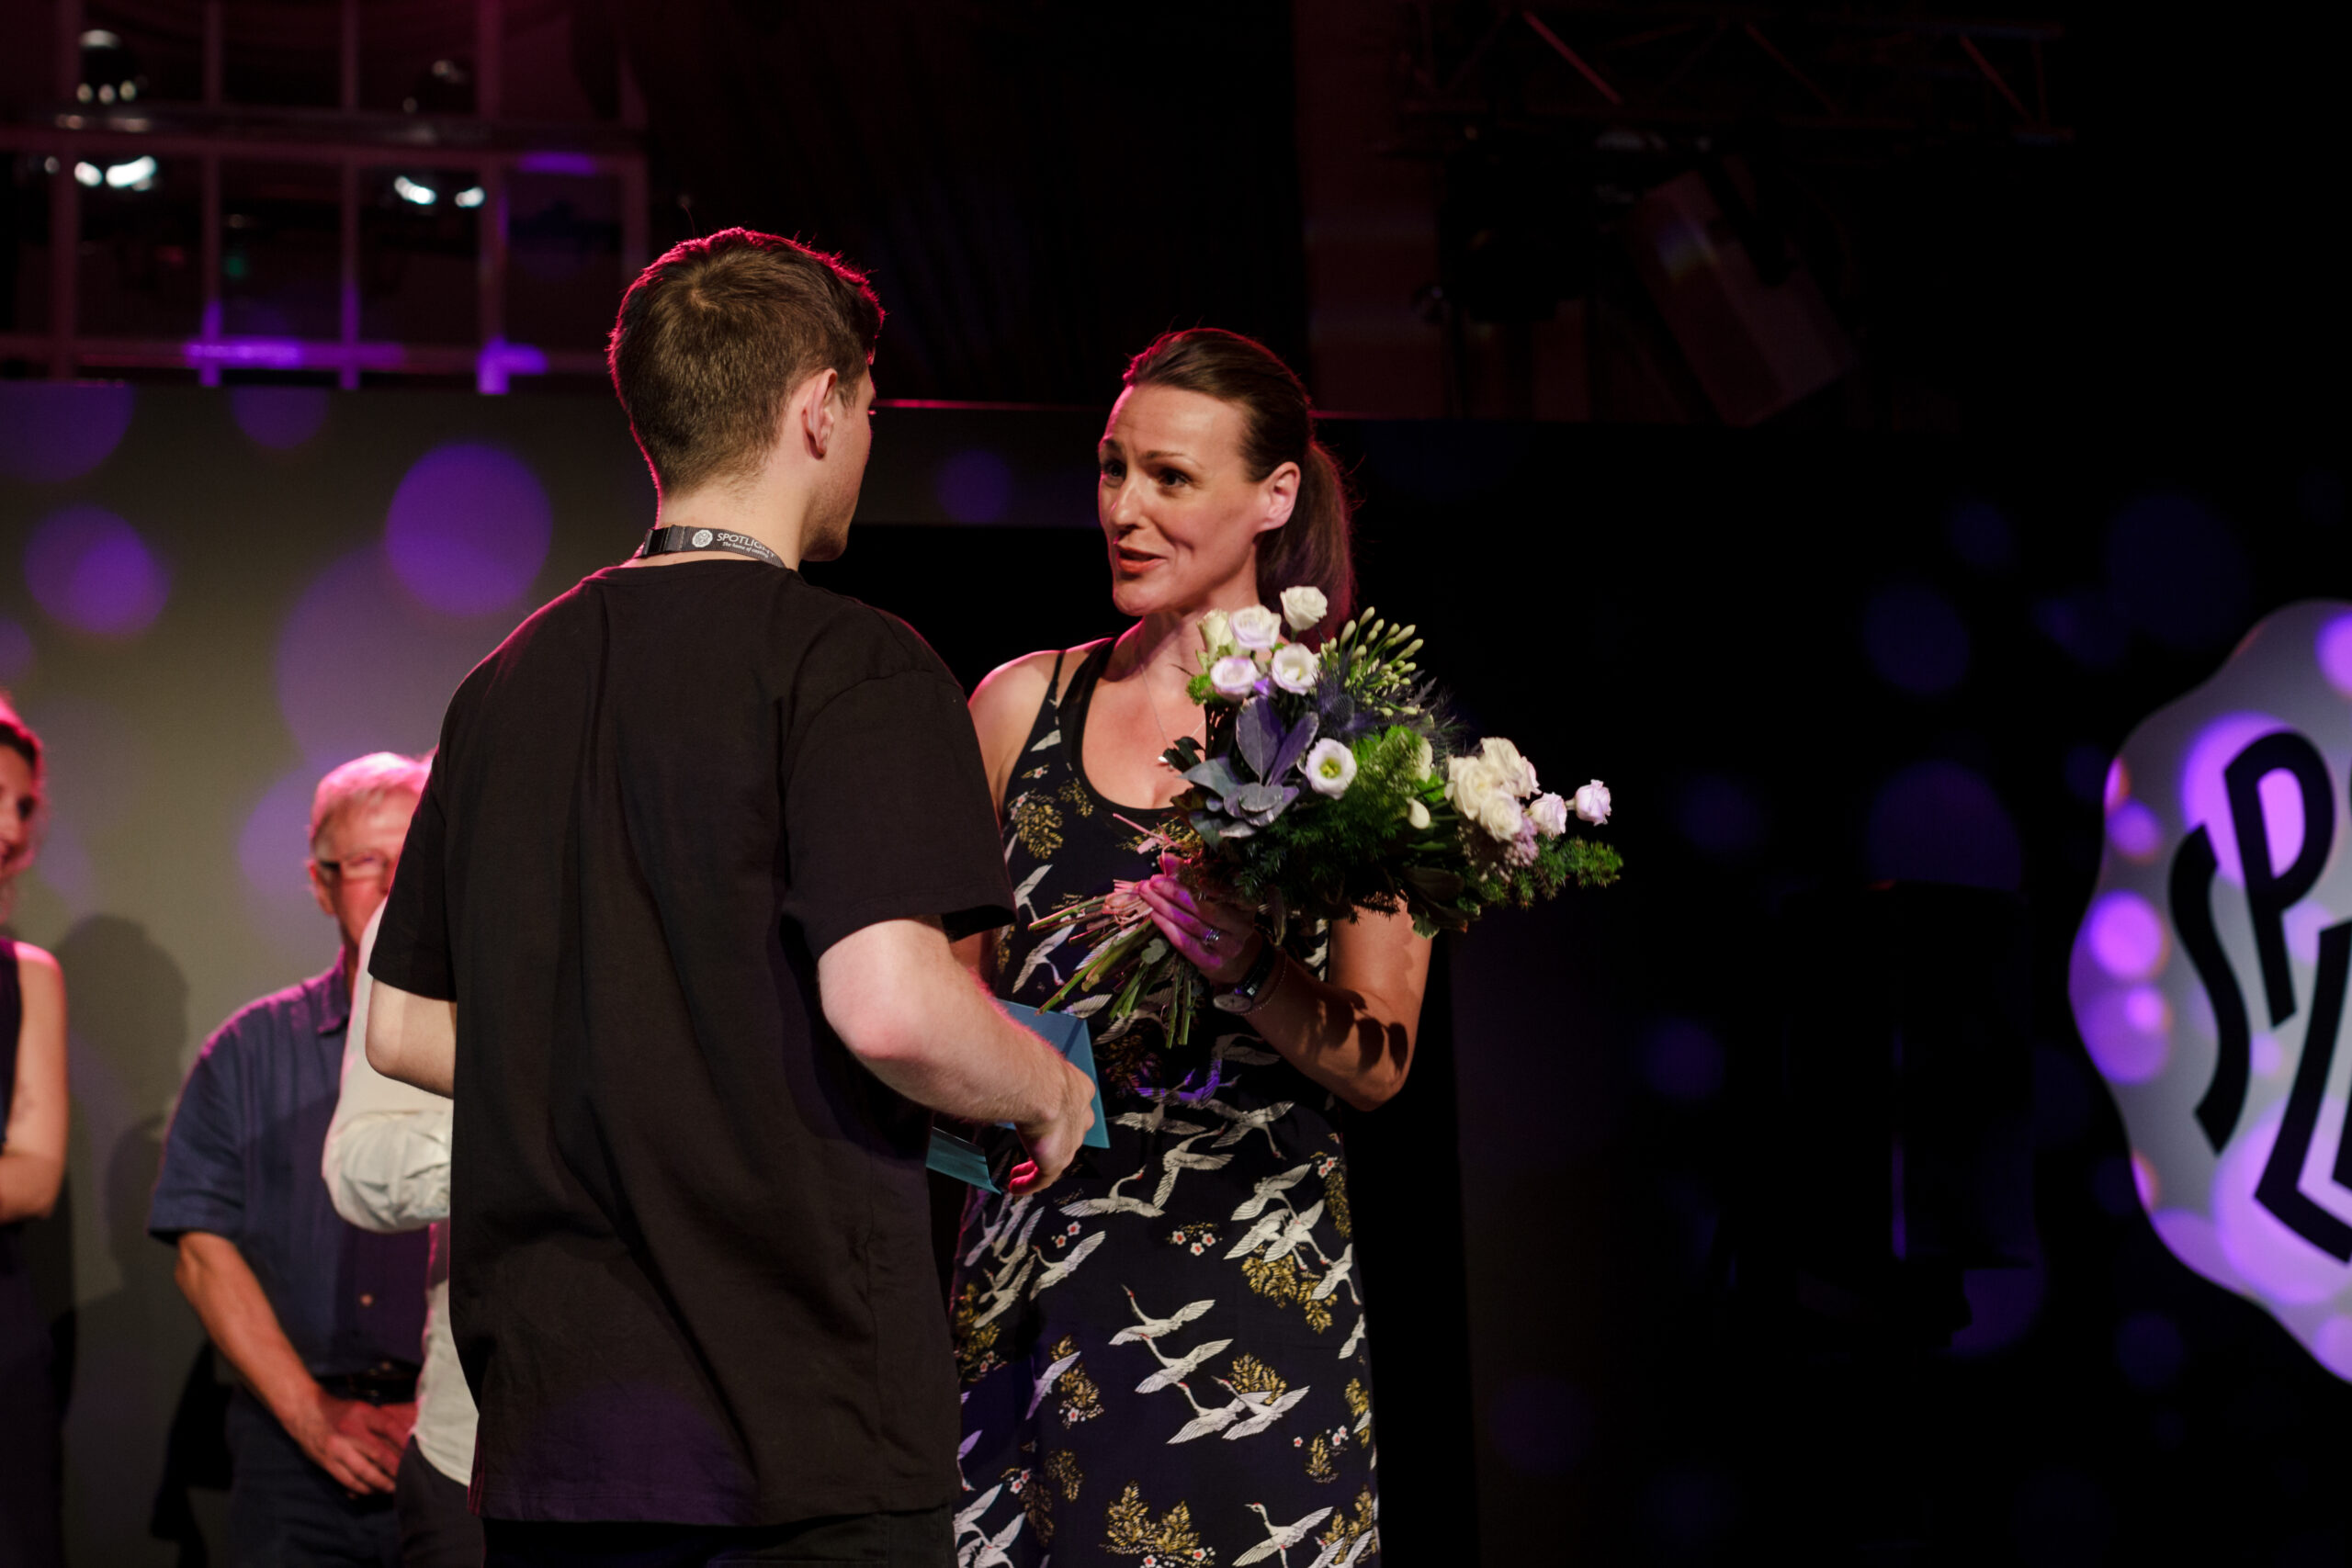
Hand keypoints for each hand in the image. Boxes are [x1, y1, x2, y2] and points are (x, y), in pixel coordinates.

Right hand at [285, 1387, 409, 1495]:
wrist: (305, 1412)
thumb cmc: (341, 1411)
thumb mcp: (362, 1408)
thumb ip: (381, 1422)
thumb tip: (407, 1436)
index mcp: (362, 1414)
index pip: (388, 1427)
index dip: (404, 1441)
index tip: (417, 1452)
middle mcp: (349, 1431)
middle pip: (379, 1453)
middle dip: (396, 1468)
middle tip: (409, 1477)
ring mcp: (337, 1449)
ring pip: (364, 1472)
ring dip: (381, 1483)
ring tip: (394, 1488)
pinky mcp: (327, 1462)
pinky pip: (348, 1481)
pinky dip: (363, 1488)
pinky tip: (373, 1490)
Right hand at [1009, 1055, 1097, 1195]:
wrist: (1037, 1084)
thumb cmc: (1028, 1061)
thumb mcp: (1029, 1055)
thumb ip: (1019, 1060)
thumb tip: (999, 1049)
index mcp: (1078, 1086)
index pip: (1074, 1101)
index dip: (1057, 1111)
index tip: (1039, 1116)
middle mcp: (1080, 1115)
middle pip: (1071, 1131)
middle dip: (1052, 1141)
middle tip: (1034, 1146)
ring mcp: (1070, 1140)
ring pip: (1057, 1157)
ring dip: (1036, 1166)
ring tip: (1018, 1174)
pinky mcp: (1055, 1161)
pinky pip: (1042, 1179)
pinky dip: (1028, 1184)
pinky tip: (1014, 1187)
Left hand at [1138, 853, 1260, 985]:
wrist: (1230, 958)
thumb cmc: (1218, 918)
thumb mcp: (1211, 895)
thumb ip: (1190, 875)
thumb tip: (1167, 859)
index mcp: (1246, 902)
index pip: (1221, 886)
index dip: (1194, 877)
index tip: (1170, 867)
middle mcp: (1242, 925)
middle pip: (1204, 907)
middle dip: (1174, 893)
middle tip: (1152, 882)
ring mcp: (1229, 946)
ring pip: (1193, 925)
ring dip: (1166, 908)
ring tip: (1148, 895)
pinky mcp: (1214, 962)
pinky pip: (1187, 944)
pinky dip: (1169, 929)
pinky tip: (1155, 916)